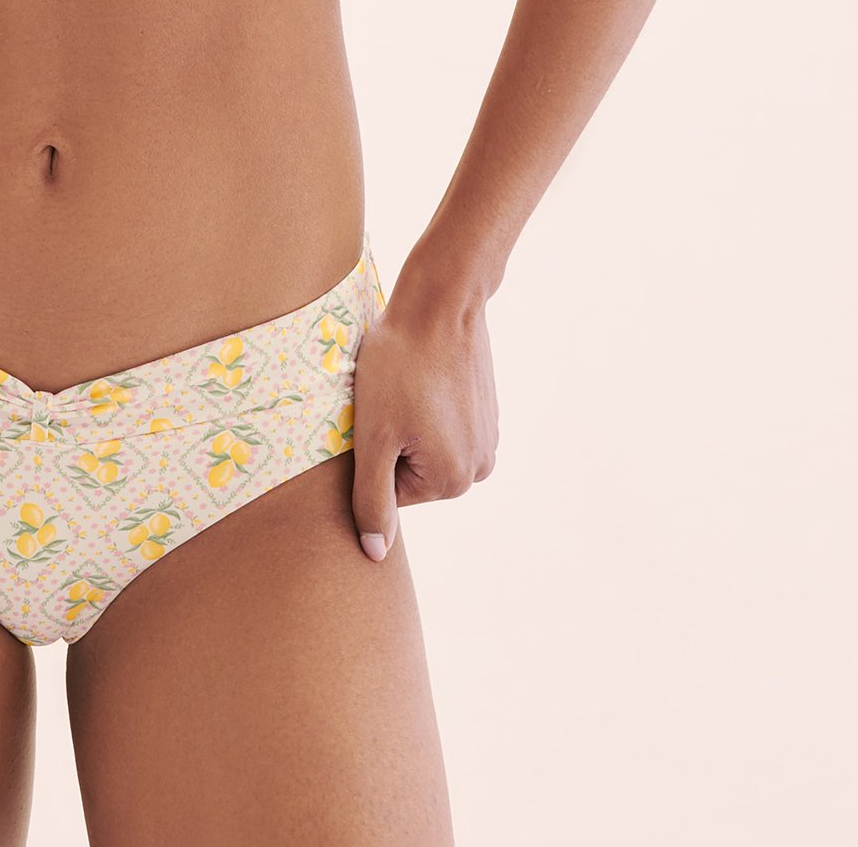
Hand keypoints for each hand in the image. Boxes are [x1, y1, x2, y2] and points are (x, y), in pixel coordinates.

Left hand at [350, 259, 498, 558]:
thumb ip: (371, 500)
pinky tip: (423, 375)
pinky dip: (426, 404)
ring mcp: (487, 437)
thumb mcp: (373, 437)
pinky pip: (442, 422)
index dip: (370, 453)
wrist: (440, 303)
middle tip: (387, 400)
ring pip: (424, 445)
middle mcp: (478, 468)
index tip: (373, 419)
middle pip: (409, 471)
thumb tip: (375, 555)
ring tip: (405, 385)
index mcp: (451, 482)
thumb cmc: (399, 366)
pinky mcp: (486, 410)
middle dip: (390, 440)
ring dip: (406, 421)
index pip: (387, 491)